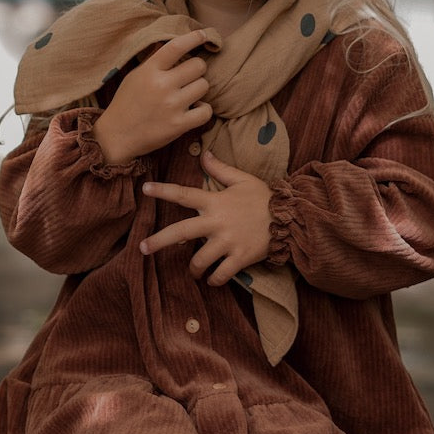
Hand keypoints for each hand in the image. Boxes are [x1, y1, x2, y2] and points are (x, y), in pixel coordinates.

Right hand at [92, 30, 213, 163]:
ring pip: (204, 86)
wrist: (116, 136)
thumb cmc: (126, 104)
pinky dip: (203, 111)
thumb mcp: (135, 76)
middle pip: (198, 65)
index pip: (176, 46)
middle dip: (196, 70)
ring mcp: (171, 105)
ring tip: (187, 96)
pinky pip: (206, 111)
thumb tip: (172, 43)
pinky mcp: (179, 125)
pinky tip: (193, 111)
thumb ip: (154, 61)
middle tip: (188, 78)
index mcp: (149, 70)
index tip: (204, 35)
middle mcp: (162, 85)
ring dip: (198, 90)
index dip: (194, 38)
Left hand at [139, 149, 271, 284]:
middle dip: (159, 241)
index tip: (144, 189)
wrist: (291, 219)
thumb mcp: (243, 179)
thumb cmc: (264, 199)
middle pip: (181, 232)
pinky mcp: (240, 258)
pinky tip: (212, 280)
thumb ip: (220, 170)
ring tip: (194, 272)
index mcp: (215, 202)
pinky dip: (214, 280)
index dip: (163, 191)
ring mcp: (228, 242)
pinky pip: (220, 275)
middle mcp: (217, 222)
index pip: (184, 194)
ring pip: (199, 260)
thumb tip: (204, 153)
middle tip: (142, 249)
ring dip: (193, 269)